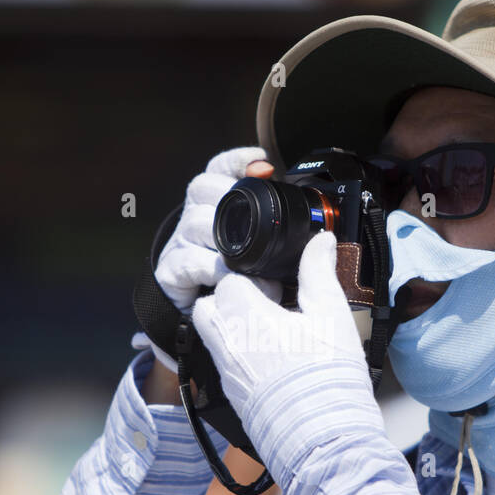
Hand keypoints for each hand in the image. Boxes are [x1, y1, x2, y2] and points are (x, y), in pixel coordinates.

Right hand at [139, 147, 272, 404]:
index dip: (236, 161)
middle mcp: (196, 222)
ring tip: (249, 259)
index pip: (219, 171)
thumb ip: (291, 249)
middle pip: (202, 189)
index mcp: (220, 212)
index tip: (262, 162)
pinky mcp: (171, 274)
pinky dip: (210, 267)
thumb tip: (323, 240)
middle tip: (253, 215)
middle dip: (226, 195)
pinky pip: (186, 261)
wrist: (205, 334)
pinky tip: (228, 276)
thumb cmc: (243, 294)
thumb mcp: (272, 266)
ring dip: (224, 237)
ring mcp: (181, 246)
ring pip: (194, 222)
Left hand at [190, 231, 382, 481]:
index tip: (277, 288)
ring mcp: (225, 371)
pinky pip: (223, 364)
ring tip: (268, 334)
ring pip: (213, 335)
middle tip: (267, 308)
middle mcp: (225, 341)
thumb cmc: (327, 377)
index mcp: (244, 314)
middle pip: (211, 306)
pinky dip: (239, 356)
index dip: (254, 279)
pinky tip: (271, 361)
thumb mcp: (331, 314)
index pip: (230, 280)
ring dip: (233, 328)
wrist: (320, 437)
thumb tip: (319, 241)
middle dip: (233, 301)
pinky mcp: (231, 394)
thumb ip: (319, 272)